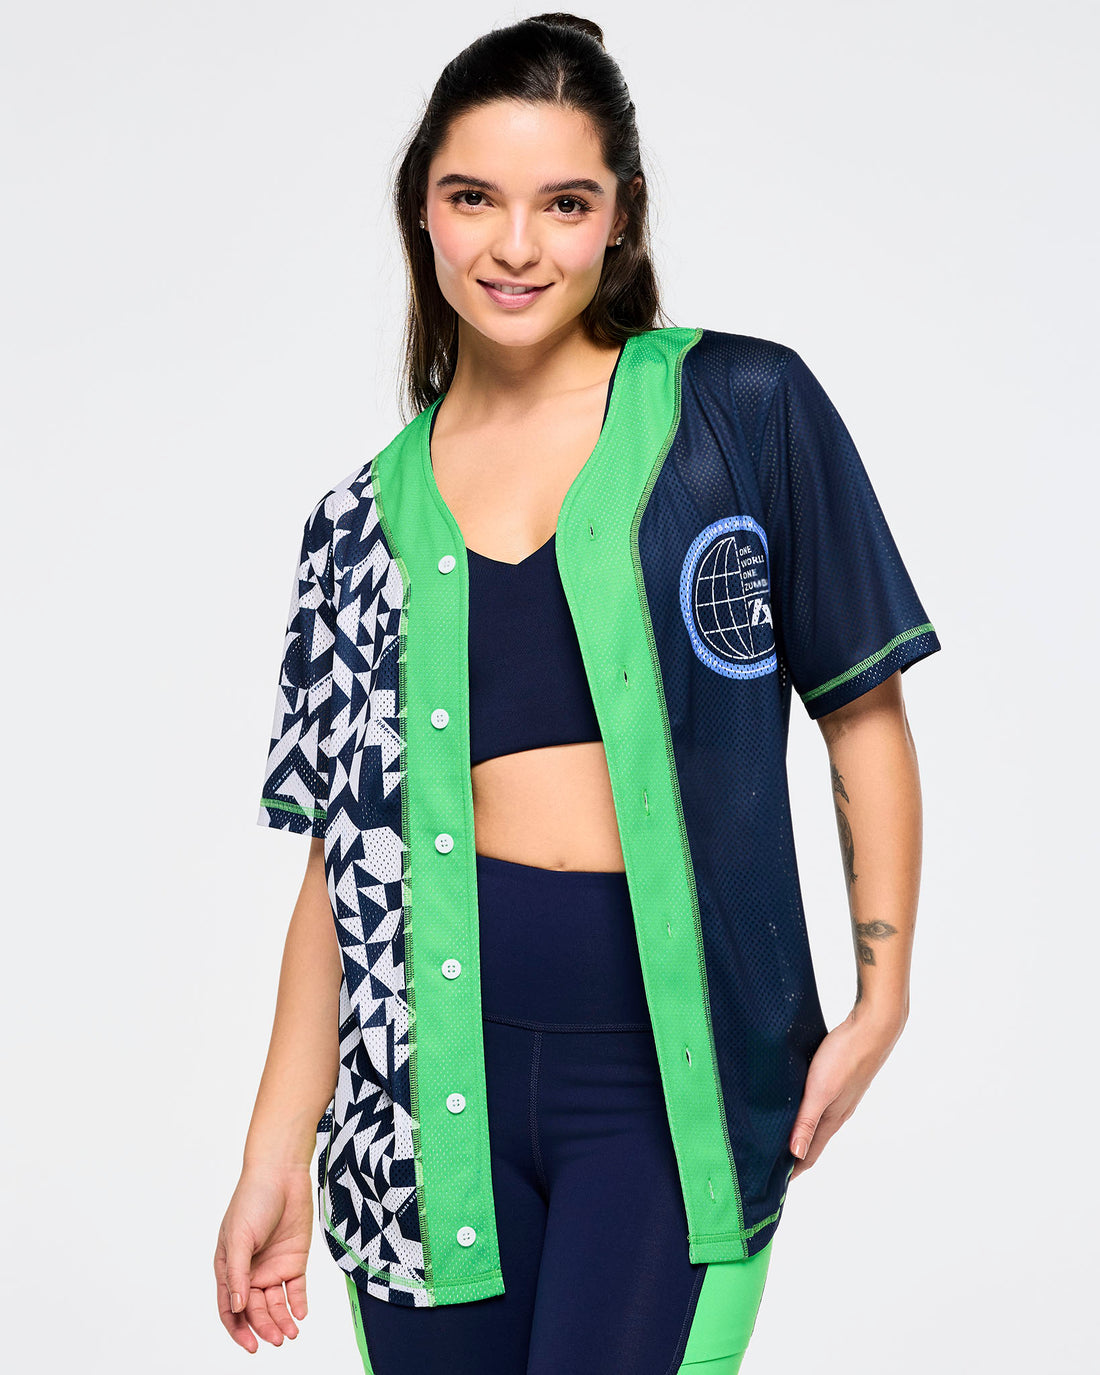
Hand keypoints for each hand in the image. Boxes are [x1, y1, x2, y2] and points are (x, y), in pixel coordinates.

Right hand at [214, 1162, 313, 1352]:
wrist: (282, 1173)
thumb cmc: (252, 1199)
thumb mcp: (239, 1237)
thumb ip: (238, 1274)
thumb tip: (237, 1307)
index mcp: (230, 1268)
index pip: (230, 1308)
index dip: (238, 1330)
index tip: (251, 1345)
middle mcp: (251, 1272)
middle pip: (255, 1310)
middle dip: (265, 1327)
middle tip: (277, 1340)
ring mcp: (273, 1266)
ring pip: (276, 1304)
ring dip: (282, 1320)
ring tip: (291, 1333)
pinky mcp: (294, 1259)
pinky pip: (296, 1288)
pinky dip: (298, 1303)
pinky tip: (301, 1314)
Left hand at [788, 1006, 904, 1180]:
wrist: (872, 1027)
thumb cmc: (845, 1056)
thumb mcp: (820, 1091)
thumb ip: (807, 1121)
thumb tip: (796, 1155)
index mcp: (833, 1118)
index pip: (810, 1153)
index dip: (794, 1169)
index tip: (775, 1182)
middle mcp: (838, 1111)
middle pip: (813, 1140)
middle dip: (794, 1154)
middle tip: (772, 1162)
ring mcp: (841, 1096)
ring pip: (816, 1121)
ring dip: (800, 1132)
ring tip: (780, 1136)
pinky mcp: (840, 1079)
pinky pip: (819, 1103)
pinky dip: (806, 1112)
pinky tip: (797, 1103)